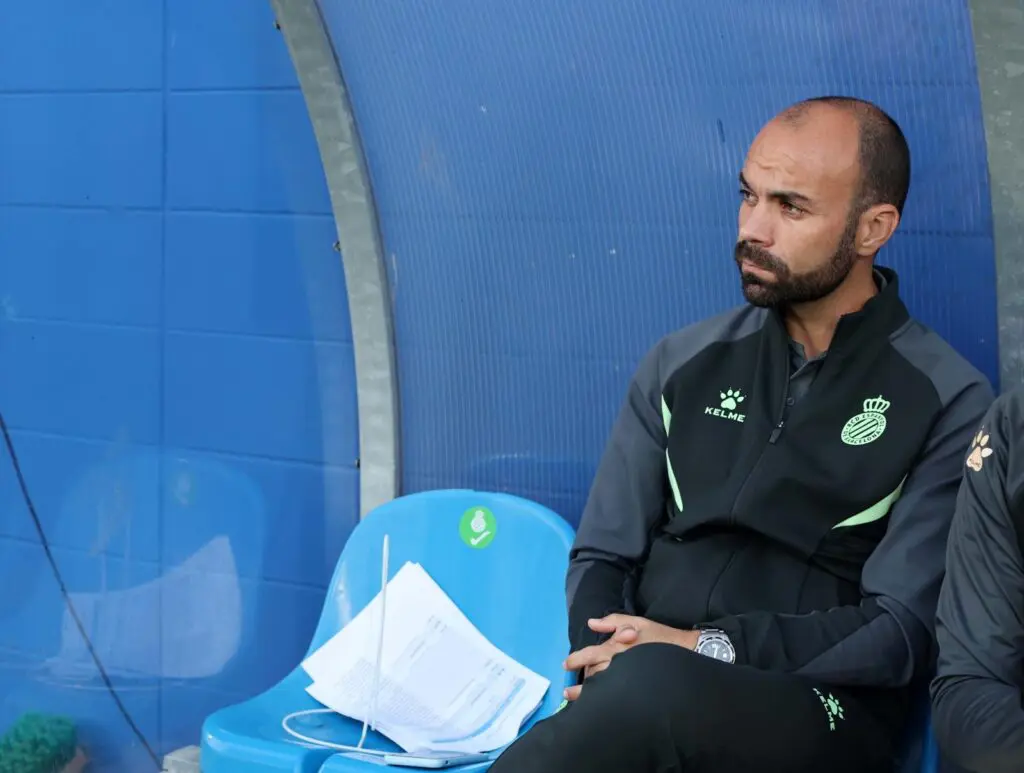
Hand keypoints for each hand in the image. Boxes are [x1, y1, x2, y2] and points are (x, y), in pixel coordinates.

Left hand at [562, 615, 697, 700]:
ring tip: (578, 704)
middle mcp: (617, 663)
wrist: (685, 652)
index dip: (575, 660)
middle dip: (581, 683)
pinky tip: (601, 707)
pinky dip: (606, 701)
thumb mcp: (636, 622)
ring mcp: (627, 678)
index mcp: (615, 647)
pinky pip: (617, 696)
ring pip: (602, 688)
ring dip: (589, 695)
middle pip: (592, 675)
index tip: (566, 665)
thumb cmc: (659, 636)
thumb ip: (612, 620)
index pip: (589, 655)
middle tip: (569, 690)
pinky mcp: (636, 690)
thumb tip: (591, 623)